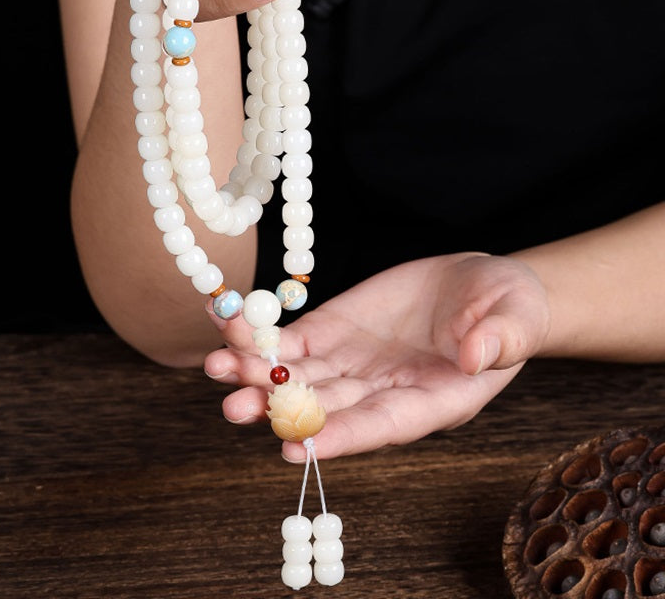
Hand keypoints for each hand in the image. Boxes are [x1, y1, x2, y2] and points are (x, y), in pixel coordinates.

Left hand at [203, 253, 550, 459]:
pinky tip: (227, 322)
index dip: (340, 437)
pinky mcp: (333, 329)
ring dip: (255, 372)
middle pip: (324, 406)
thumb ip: (499, 340)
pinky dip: (259, 333)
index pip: (381, 427)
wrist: (479, 285)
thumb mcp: (515, 318)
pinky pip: (291, 335)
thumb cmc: (508, 309)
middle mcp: (380, 392)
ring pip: (298, 374)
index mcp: (428, 403)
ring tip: (215, 366)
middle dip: (277, 408)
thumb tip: (475, 357)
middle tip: (232, 405)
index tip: (295, 445)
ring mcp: (352, 362)